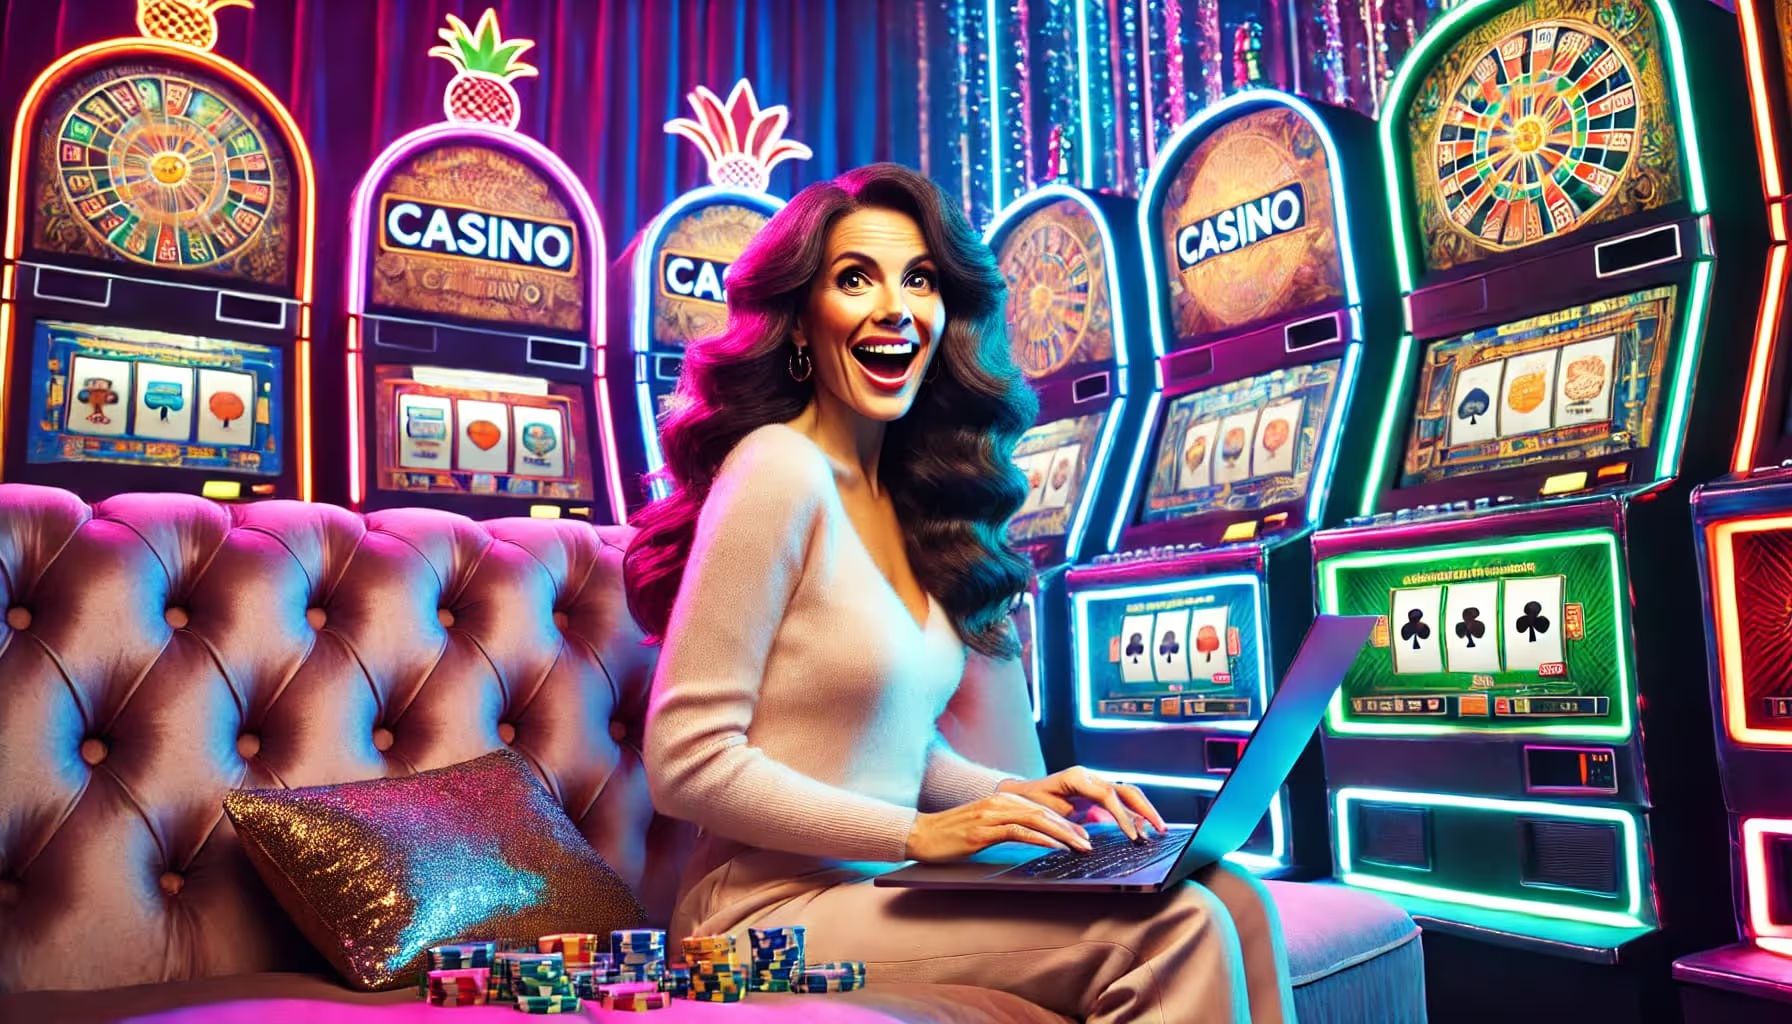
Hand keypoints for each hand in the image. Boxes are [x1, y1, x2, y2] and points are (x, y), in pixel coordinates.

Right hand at [903, 791, 1093, 861]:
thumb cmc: (952, 834)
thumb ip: (1009, 827)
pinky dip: (1040, 839)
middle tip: (1090, 843)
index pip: (1042, 809)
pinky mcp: (983, 830)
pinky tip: (1054, 847)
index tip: (1084, 835)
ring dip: (1062, 834)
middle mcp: (1000, 802)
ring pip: (1036, 820)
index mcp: (1002, 799)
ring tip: (1080, 847)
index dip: (1066, 822)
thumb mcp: (985, 827)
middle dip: (1071, 828)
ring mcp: (991, 815)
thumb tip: (1036, 837)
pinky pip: (1018, 832)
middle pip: (1044, 812)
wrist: (921, 834)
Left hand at [996, 766, 1167, 840]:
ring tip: (1158, 830)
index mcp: (1076, 778)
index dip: (1123, 816)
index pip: (1108, 795)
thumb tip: (1087, 842)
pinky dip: (1132, 813)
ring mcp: (1093, 781)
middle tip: (1160, 829)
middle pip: (1125, 789)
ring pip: (1126, 792)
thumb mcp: (1044, 814)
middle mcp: (1088, 776)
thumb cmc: (1027, 804)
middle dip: (1145, 809)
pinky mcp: (1095, 791)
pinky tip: (1141, 828)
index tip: (1134, 836)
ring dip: (1143, 811)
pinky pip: (1119, 800)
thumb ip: (1066, 825)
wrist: (1017, 794)